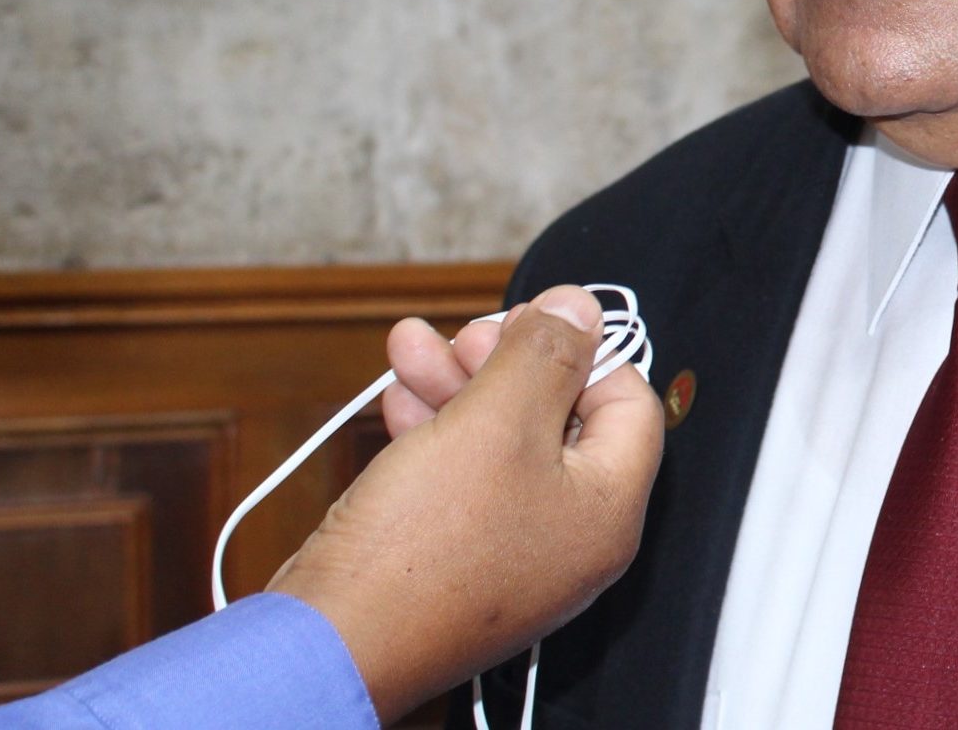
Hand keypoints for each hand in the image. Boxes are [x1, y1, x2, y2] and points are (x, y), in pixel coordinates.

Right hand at [269, 285, 664, 722]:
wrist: (328, 648)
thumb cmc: (419, 555)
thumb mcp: (495, 422)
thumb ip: (545, 356)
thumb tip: (581, 309)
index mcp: (607, 509)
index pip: (629, 403)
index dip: (582, 351)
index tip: (531, 320)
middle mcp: (571, 537)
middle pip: (558, 417)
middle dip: (503, 361)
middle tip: (466, 333)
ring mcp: (513, 552)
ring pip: (501, 442)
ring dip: (458, 385)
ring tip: (409, 348)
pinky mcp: (458, 560)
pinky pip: (462, 479)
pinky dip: (435, 431)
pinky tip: (399, 401)